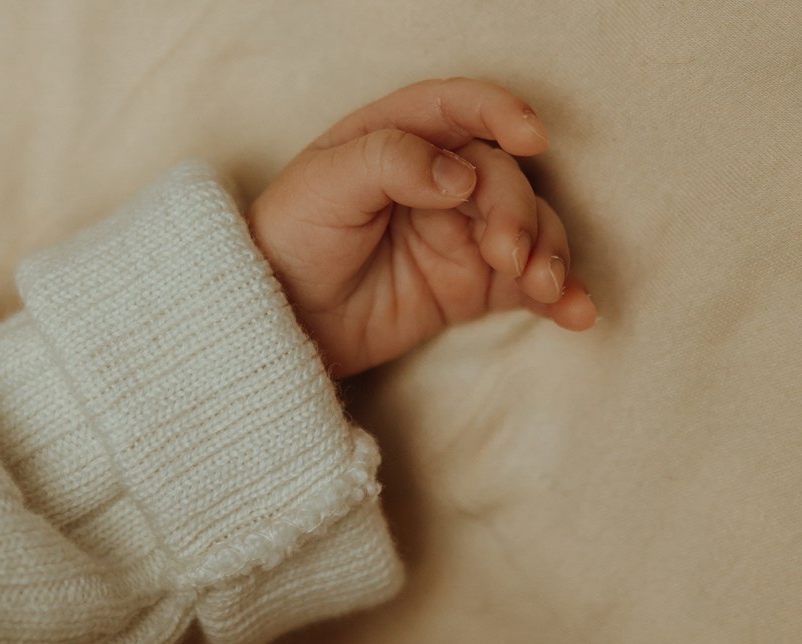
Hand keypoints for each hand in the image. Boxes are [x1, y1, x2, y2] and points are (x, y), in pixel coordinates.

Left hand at [247, 78, 595, 376]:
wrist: (282, 319)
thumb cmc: (290, 237)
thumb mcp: (323, 185)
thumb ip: (390, 161)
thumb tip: (461, 175)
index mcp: (397, 138)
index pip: (459, 110)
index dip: (500, 113)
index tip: (529, 137)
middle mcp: (437, 181)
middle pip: (503, 177)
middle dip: (517, 211)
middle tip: (506, 253)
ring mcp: (458, 234)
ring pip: (528, 227)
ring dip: (548, 251)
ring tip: (543, 286)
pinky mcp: (470, 286)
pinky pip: (525, 284)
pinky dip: (557, 295)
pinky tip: (576, 312)